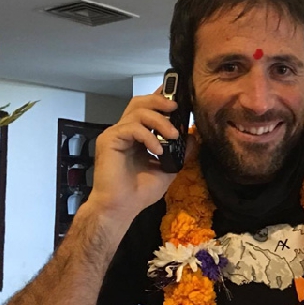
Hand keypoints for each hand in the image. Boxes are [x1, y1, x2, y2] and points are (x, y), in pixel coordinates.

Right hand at [86, 88, 179, 222]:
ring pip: (137, 111)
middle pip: (139, 102)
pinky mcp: (109, 140)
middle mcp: (125, 131)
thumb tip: (194, 136)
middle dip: (159, 101)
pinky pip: (131, 127)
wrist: (122, 207)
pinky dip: (148, 136)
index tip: (178, 97)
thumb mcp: (169, 168)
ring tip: (173, 135)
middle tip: (176, 108)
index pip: (148, 109)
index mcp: (138, 135)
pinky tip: (158, 150)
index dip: (161, 99)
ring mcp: (116, 134)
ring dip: (159, 120)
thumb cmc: (140, 191)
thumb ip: (181, 151)